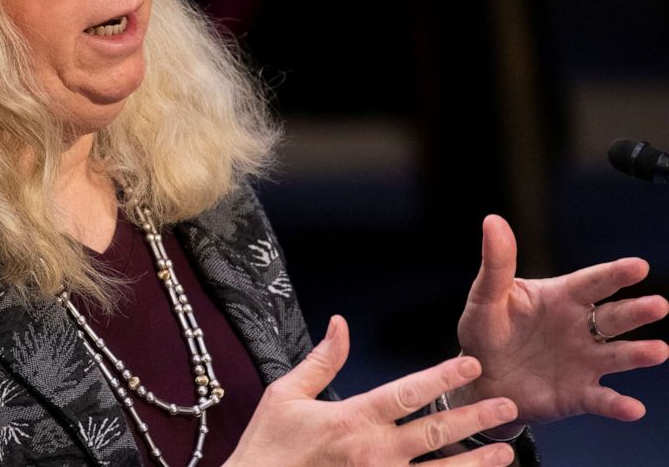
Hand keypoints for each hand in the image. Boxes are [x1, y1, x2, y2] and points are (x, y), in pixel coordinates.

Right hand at [225, 315, 519, 465]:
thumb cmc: (268, 446)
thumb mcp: (286, 394)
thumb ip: (322, 361)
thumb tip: (340, 323)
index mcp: (353, 418)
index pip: (408, 392)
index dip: (443, 377)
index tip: (472, 365)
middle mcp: (374, 452)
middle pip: (436, 432)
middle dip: (475, 418)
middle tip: (508, 406)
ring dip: (475, 464)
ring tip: (505, 454)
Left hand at [454, 215, 668, 428]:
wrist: (478, 378)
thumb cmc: (485, 330)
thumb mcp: (486, 296)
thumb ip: (496, 263)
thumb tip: (493, 220)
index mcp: (561, 298)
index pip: (592, 282)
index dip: (614, 274)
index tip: (639, 265)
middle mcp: (580, 328)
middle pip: (614, 317)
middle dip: (637, 311)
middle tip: (659, 305)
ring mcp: (583, 361)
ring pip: (617, 356)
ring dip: (638, 353)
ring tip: (659, 350)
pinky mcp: (578, 394)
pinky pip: (601, 399)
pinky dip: (618, 404)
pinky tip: (632, 408)